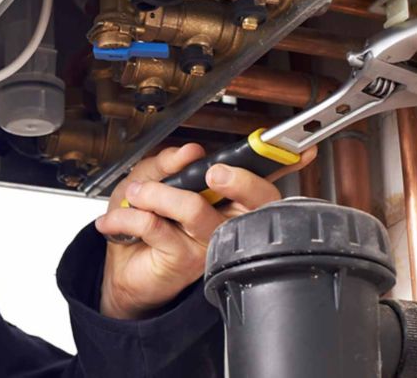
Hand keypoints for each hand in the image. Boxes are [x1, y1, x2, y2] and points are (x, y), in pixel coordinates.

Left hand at [93, 143, 316, 319]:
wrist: (121, 267)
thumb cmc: (141, 223)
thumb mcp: (148, 179)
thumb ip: (167, 163)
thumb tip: (190, 151)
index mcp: (226, 197)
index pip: (261, 180)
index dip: (285, 164)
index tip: (300, 149)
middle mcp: (226, 221)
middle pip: (254, 199)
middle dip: (236, 178)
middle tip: (211, 171)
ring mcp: (209, 242)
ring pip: (195, 208)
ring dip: (157, 194)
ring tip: (137, 192)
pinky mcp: (185, 260)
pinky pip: (158, 226)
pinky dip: (129, 215)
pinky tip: (116, 219)